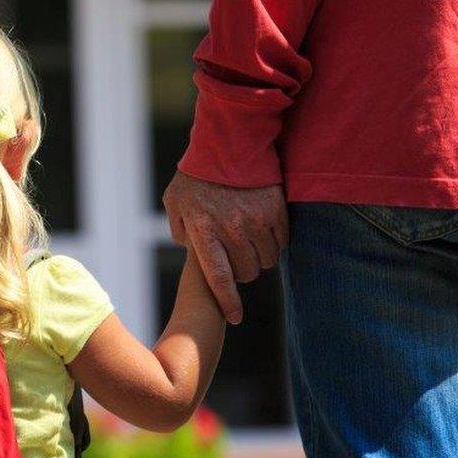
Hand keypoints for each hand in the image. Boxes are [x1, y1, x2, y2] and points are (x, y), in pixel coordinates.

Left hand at [163, 171, 287, 323]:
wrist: (228, 140)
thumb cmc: (197, 174)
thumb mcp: (175, 201)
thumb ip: (178, 229)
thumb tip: (189, 248)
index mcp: (204, 230)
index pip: (219, 277)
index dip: (228, 301)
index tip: (235, 317)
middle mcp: (231, 228)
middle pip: (247, 272)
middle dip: (242, 271)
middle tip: (236, 257)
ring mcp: (256, 219)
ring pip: (267, 260)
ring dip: (260, 257)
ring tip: (249, 242)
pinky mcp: (276, 209)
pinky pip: (282, 241)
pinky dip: (275, 242)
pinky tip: (264, 230)